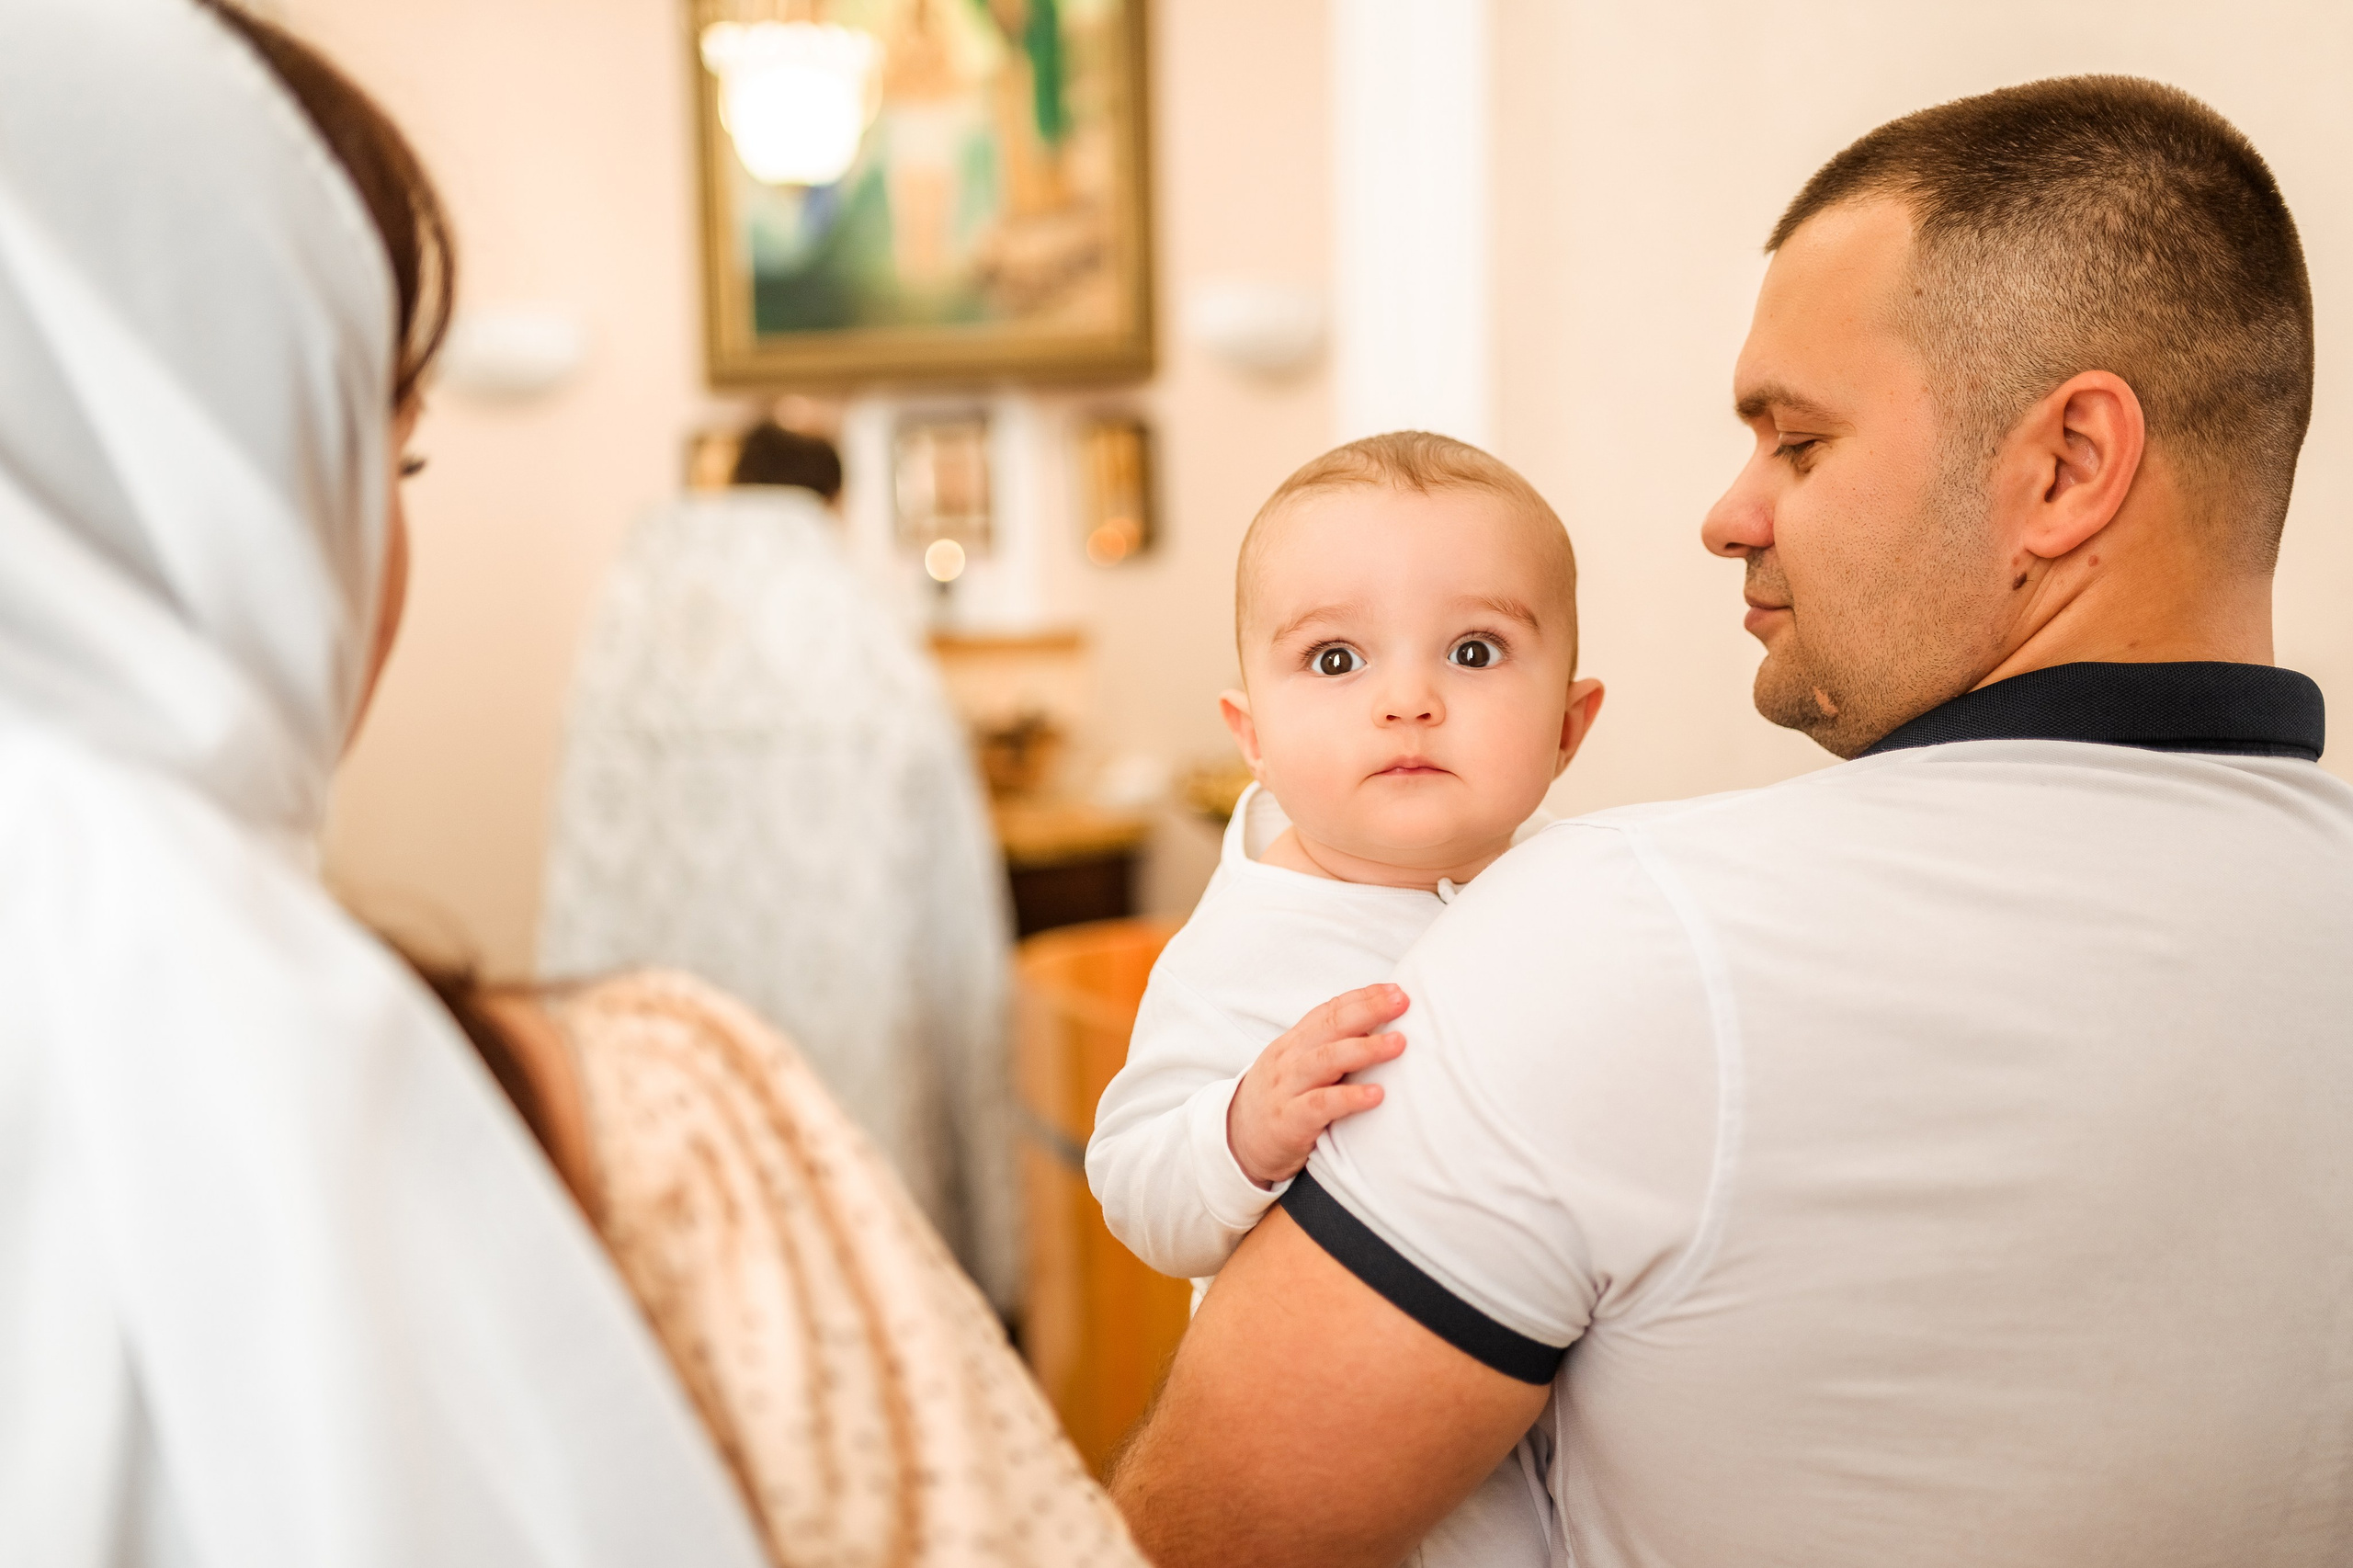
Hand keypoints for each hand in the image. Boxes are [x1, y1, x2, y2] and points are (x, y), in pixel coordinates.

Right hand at [1226, 983, 1409, 1188]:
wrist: (1237, 1141)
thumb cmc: (1281, 1099)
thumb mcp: (1297, 1065)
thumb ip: (1329, 1046)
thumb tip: (1379, 1026)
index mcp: (1294, 1042)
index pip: (1329, 1010)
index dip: (1363, 997)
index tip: (1396, 989)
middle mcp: (1290, 1059)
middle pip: (1331, 1026)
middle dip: (1369, 1011)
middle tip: (1403, 1002)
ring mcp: (1287, 1088)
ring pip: (1326, 1060)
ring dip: (1365, 1049)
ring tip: (1398, 1043)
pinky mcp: (1290, 1121)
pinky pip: (1321, 1105)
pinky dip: (1350, 1098)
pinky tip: (1377, 1095)